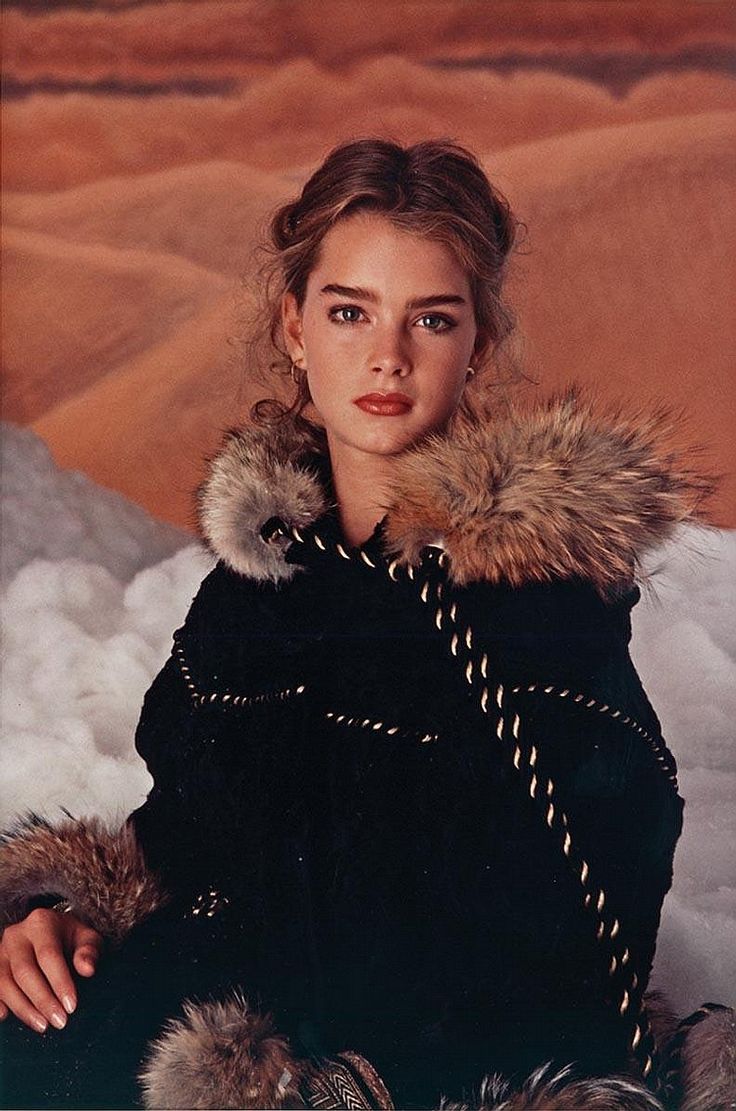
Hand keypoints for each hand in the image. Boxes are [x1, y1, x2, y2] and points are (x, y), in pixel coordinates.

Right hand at [0, 908, 102, 1031]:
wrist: (49, 931)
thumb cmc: (69, 938)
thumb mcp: (86, 937)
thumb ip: (89, 951)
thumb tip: (87, 969)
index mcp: (41, 923)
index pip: (49, 955)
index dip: (60, 982)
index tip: (71, 1006)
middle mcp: (16, 935)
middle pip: (24, 972)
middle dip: (42, 1000)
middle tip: (60, 1021)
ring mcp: (0, 952)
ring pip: (5, 983)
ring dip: (23, 1008)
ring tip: (43, 1025)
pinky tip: (5, 1017)